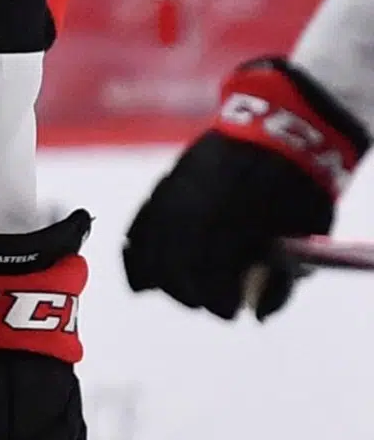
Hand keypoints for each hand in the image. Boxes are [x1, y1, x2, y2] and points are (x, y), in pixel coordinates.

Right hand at [124, 55, 364, 318]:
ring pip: (151, 239)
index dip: (217, 297)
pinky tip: (141, 275)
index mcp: (233, 211)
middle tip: (204, 305)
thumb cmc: (298, 184)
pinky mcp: (166, 181)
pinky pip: (141, 220)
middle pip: (174, 256)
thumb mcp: (303, 231)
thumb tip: (258, 313)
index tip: (231, 314)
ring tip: (176, 292)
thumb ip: (281, 276)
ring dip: (160, 273)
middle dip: (186, 289)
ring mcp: (175, 187)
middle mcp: (195, 198)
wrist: (278, 125)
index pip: (210, 266)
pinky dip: (136, 250)